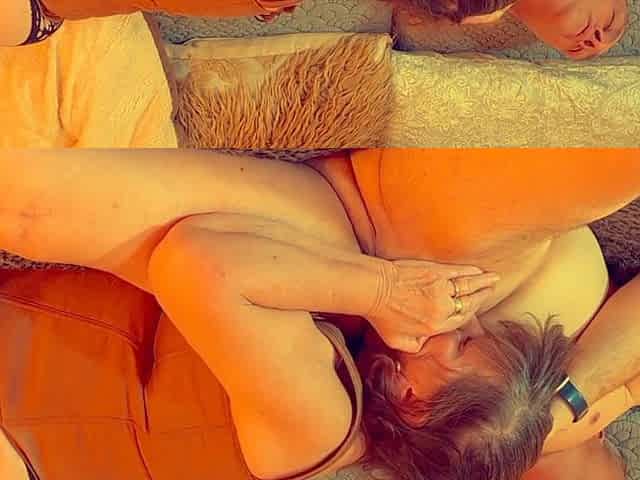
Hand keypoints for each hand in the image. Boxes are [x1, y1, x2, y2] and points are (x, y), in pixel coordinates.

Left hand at [367, 259, 498, 352]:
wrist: (373, 288)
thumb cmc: (381, 315)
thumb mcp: (398, 341)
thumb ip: (417, 345)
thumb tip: (427, 343)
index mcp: (436, 326)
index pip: (460, 320)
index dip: (471, 313)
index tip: (476, 307)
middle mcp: (443, 308)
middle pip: (470, 302)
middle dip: (483, 295)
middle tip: (492, 289)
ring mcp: (441, 288)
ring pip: (469, 285)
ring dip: (483, 281)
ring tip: (494, 278)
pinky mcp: (436, 271)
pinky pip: (459, 272)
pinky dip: (470, 271)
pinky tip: (478, 270)